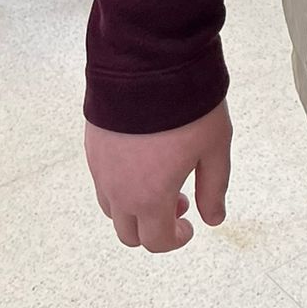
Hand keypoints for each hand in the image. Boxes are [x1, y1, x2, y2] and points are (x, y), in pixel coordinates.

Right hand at [85, 100, 231, 253]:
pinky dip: (121, 184)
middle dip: (154, 227)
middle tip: (180, 199)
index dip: (175, 239)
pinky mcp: (92, 147)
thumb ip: (213, 188)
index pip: (156, 241)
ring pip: (112, 209)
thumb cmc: (186, 107)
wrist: (147, 65)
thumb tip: (213, 219)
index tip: (190, 225)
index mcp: (150, 198)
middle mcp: (118, 191)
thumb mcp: (214, 148)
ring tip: (161, 177)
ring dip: (135, 207)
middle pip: (129, 233)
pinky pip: (102, 181)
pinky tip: (143, 158)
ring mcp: (101, 170)